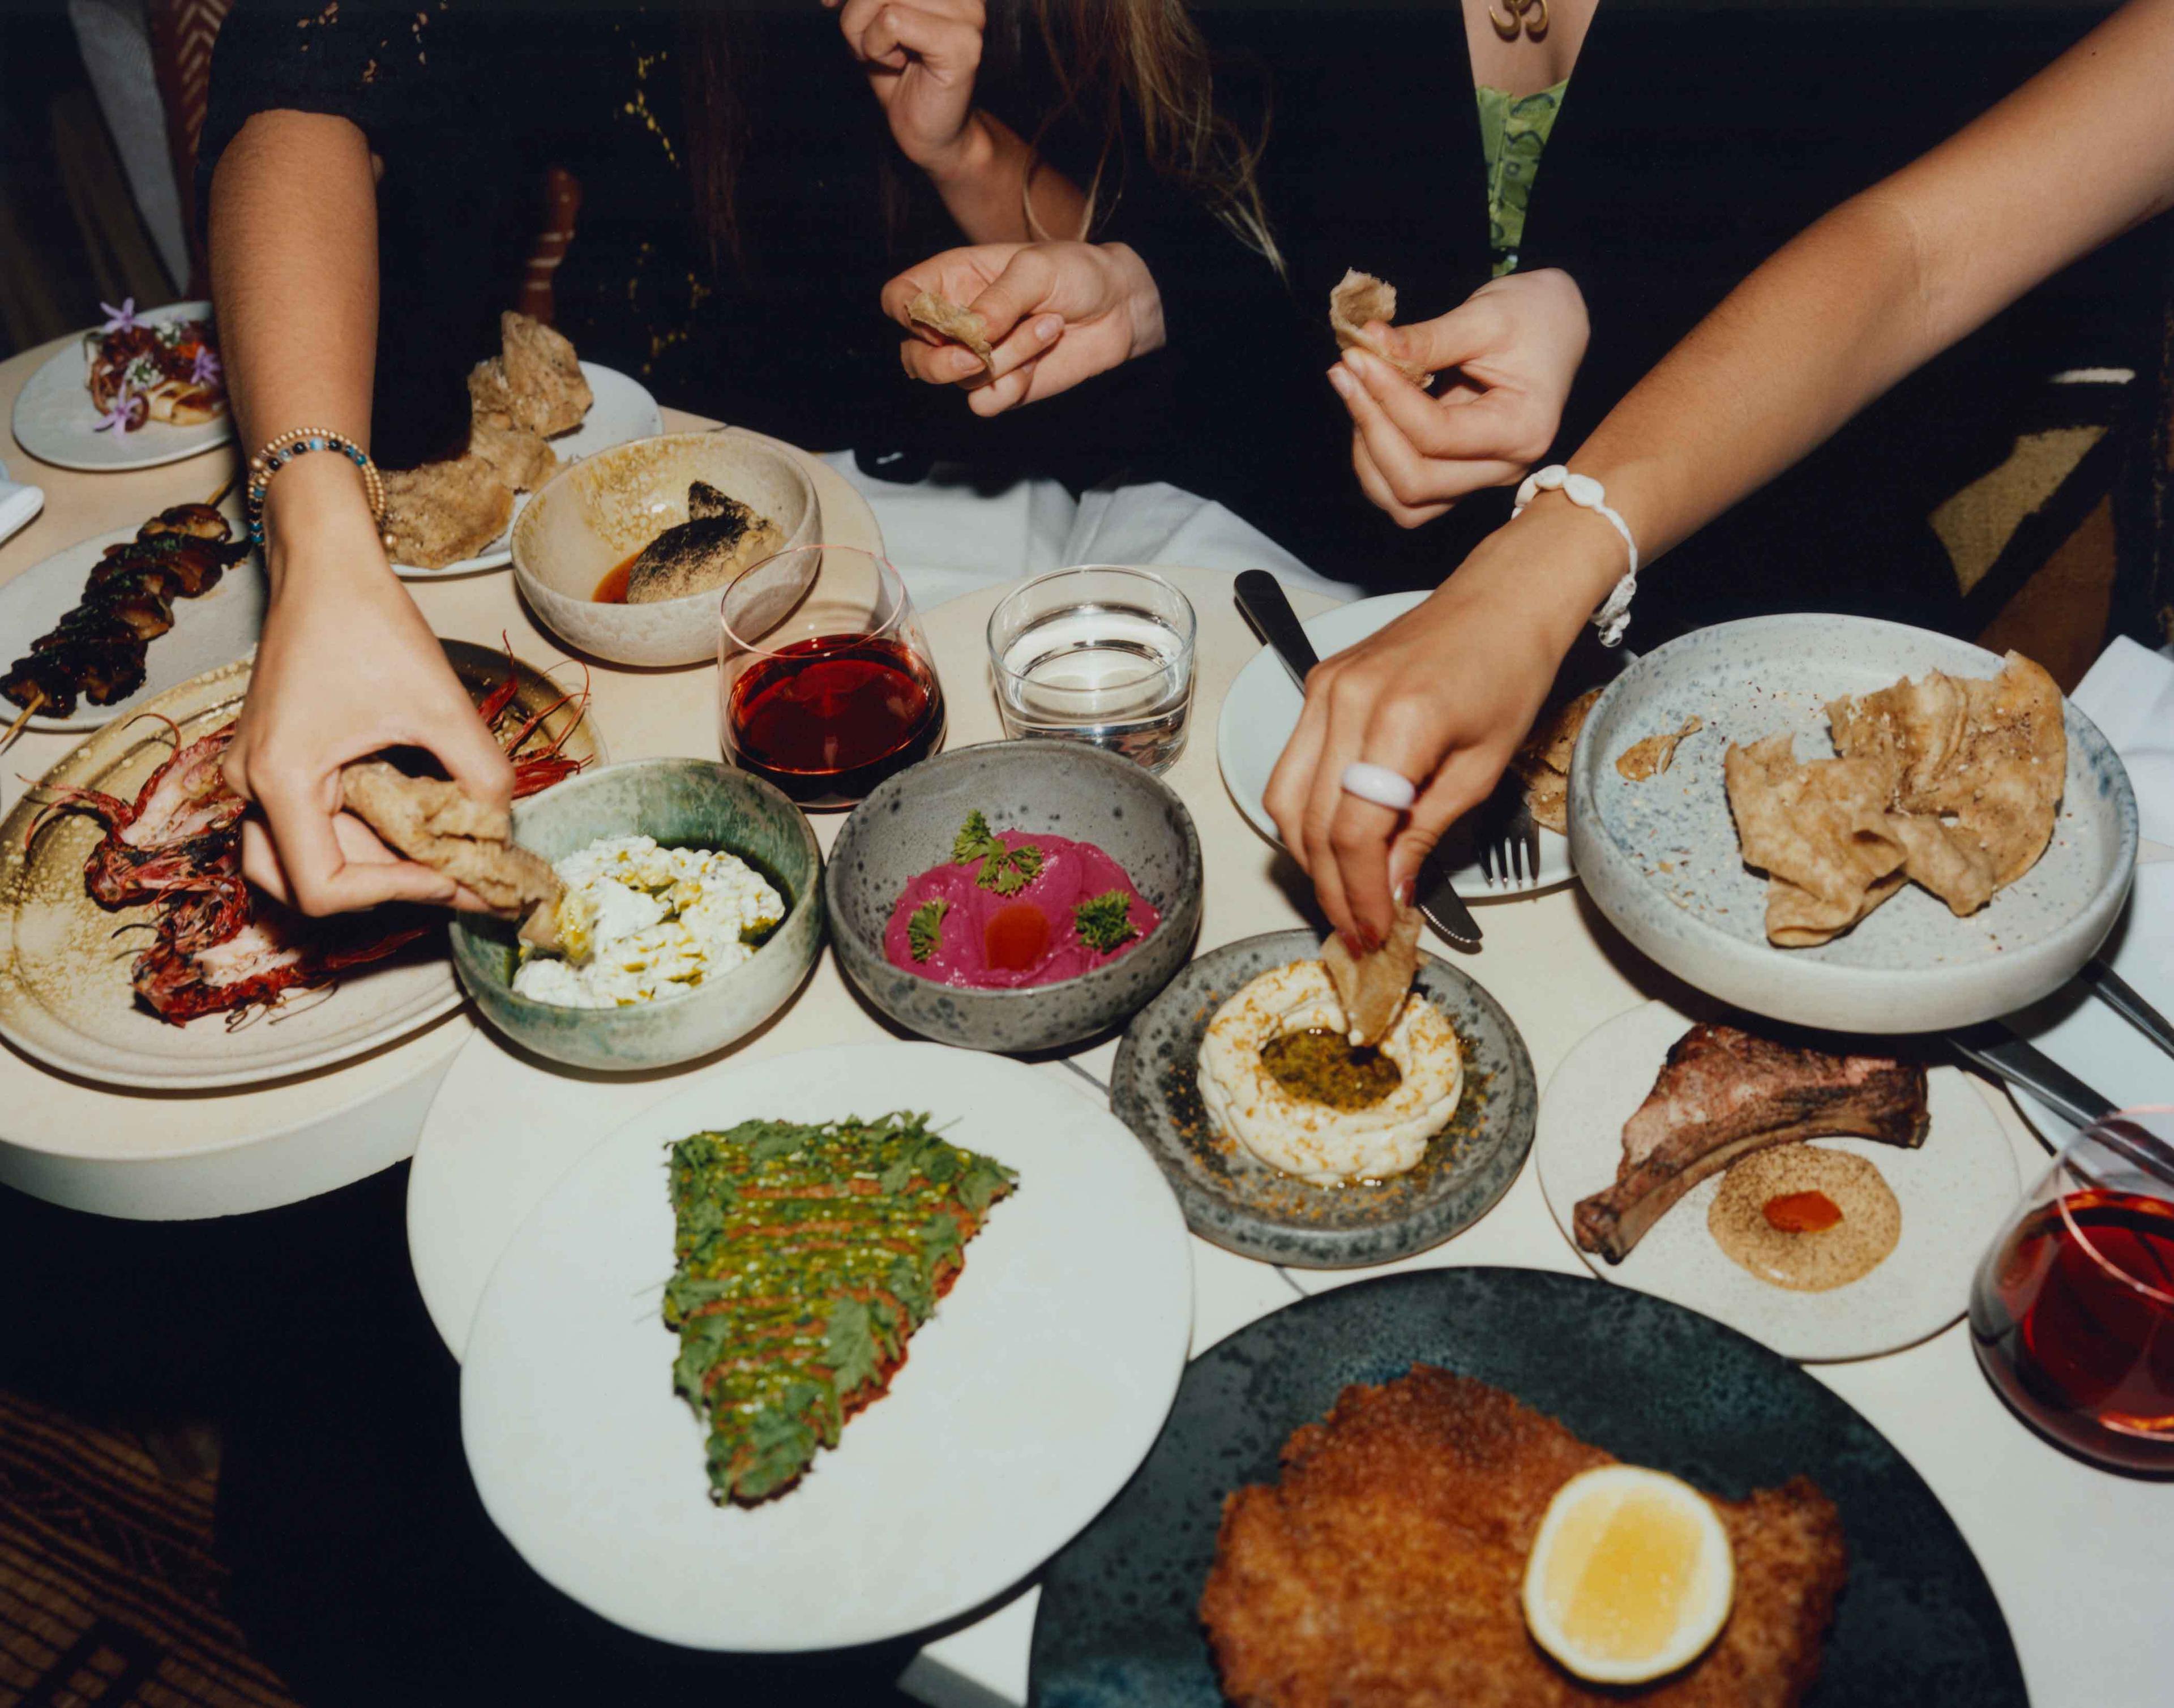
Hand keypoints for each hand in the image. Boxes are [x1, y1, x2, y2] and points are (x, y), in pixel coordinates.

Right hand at [222, 458, 511, 914]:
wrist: (326, 565)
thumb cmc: (369, 622)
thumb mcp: (440, 705)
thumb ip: (480, 775)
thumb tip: (504, 831)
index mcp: (280, 778)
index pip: (321, 888)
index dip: (394, 894)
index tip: (453, 877)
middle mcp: (251, 785)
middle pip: (306, 883)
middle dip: (384, 885)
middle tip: (454, 876)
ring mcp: (256, 775)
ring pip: (303, 859)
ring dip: (373, 863)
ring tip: (441, 851)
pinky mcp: (276, 762)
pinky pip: (310, 823)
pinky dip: (362, 834)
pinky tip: (418, 820)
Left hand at [833, 0, 986, 173]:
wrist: (927, 133)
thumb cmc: (899, 75)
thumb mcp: (872, 16)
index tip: (830, 2)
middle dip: (853, 6)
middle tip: (858, 39)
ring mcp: (968, 14)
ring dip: (861, 29)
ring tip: (876, 54)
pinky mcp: (962, 44)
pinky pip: (892, 22)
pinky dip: (877, 47)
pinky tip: (895, 65)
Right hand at [882, 240, 1165, 412]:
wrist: (1120, 308)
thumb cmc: (1075, 273)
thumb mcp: (1036, 268)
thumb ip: (999, 299)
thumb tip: (973, 334)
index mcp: (951, 280)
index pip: (899, 299)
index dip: (907, 313)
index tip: (938, 317)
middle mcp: (957, 322)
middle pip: (913, 357)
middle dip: (941, 361)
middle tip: (978, 353)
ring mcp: (978, 359)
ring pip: (958, 380)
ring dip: (1006, 359)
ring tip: (1048, 326)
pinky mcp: (1003, 387)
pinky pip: (984, 402)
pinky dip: (1011, 387)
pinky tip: (1040, 362)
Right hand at [1261, 505, 1620, 946]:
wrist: (1504, 597)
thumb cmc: (1510, 670)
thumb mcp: (1482, 767)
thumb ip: (1427, 832)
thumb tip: (1391, 891)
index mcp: (1399, 722)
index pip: (1354, 832)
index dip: (1360, 893)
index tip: (1377, 930)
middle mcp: (1346, 702)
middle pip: (1312, 823)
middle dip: (1333, 888)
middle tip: (1358, 930)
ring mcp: (1323, 690)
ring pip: (1287, 800)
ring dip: (1310, 858)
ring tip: (1344, 896)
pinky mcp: (1318, 685)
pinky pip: (1293, 766)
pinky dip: (1308, 814)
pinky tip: (1335, 844)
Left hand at [1327, 268, 1588, 527]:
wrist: (1556, 326)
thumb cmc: (1532, 316)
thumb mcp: (1485, 316)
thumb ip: (1428, 338)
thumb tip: (1369, 343)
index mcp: (1522, 430)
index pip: (1437, 436)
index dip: (1388, 398)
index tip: (1358, 356)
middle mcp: (1503, 468)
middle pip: (1415, 483)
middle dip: (1370, 427)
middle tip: (1345, 371)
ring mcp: (1480, 479)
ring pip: (1405, 502)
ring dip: (1367, 454)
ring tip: (1355, 391)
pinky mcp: (1458, 477)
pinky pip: (1406, 493)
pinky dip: (1377, 461)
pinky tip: (1370, 411)